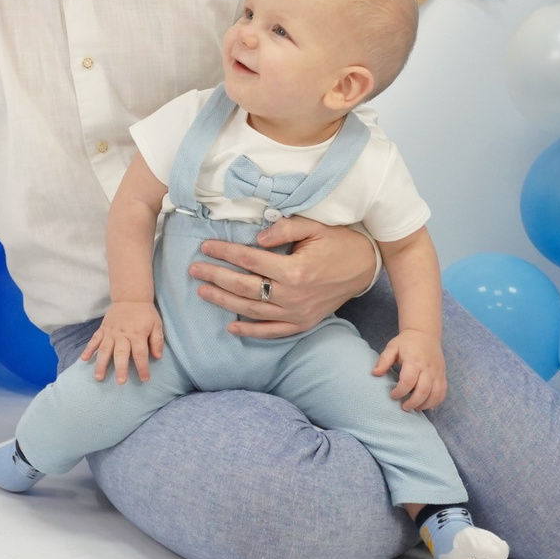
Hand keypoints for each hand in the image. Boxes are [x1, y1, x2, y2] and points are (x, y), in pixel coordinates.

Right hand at [80, 301, 163, 382]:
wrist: (130, 297)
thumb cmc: (145, 313)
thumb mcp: (157, 324)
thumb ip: (157, 341)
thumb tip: (157, 357)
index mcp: (137, 334)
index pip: (140, 354)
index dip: (142, 367)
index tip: (144, 379)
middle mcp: (123, 335)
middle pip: (121, 354)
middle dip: (121, 368)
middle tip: (120, 382)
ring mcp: (111, 332)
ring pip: (105, 349)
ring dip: (101, 364)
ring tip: (99, 377)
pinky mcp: (103, 329)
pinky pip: (94, 340)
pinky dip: (88, 349)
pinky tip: (84, 359)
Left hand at [188, 217, 375, 338]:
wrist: (365, 266)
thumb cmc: (338, 242)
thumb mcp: (314, 227)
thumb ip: (284, 228)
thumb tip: (258, 238)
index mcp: (294, 270)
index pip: (249, 260)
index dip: (225, 252)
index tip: (206, 246)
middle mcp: (293, 295)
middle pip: (244, 287)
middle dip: (216, 277)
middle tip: (193, 270)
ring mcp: (297, 313)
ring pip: (252, 310)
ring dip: (224, 302)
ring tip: (203, 291)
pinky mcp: (303, 323)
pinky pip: (272, 331)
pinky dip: (251, 331)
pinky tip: (231, 326)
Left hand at [373, 332, 446, 410]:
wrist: (425, 333)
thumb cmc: (406, 342)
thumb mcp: (392, 347)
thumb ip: (384, 360)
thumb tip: (375, 373)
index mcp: (413, 360)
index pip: (408, 381)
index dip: (400, 391)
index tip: (392, 395)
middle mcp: (428, 368)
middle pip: (424, 390)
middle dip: (413, 402)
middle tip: (404, 406)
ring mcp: (437, 372)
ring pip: (435, 394)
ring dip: (425, 404)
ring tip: (415, 407)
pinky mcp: (443, 375)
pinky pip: (443, 392)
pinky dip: (436, 402)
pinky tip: (427, 404)